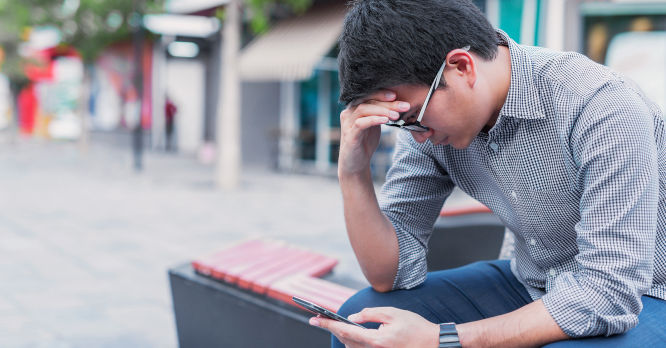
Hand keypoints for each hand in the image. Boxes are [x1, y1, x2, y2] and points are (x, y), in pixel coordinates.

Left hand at [310, 307, 439, 347]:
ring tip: (333, 324)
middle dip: (331, 329)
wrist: (433, 344)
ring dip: (342, 336)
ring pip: (351, 347)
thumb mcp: (392, 313)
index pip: (346, 330)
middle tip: (319, 319)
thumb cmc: (415, 327)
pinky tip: (351, 333)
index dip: (328, 324)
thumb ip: (370, 314)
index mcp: (376, 339)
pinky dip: (353, 342)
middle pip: (345, 340)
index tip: (314, 319)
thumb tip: (352, 317)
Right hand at [338, 91, 409, 175]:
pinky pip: (360, 123)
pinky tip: (385, 120)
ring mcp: (347, 123)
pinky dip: (374, 120)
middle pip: (367, 100)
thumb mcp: (375, 124)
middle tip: (404, 106)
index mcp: (354, 108)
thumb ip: (381, 113)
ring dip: (382, 111)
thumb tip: (398, 102)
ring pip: (363, 109)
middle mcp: (348, 112)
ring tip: (396, 115)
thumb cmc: (365, 142)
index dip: (382, 93)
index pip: (369, 95)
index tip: (397, 95)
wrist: (355, 164)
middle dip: (387, 102)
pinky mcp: (349, 135)